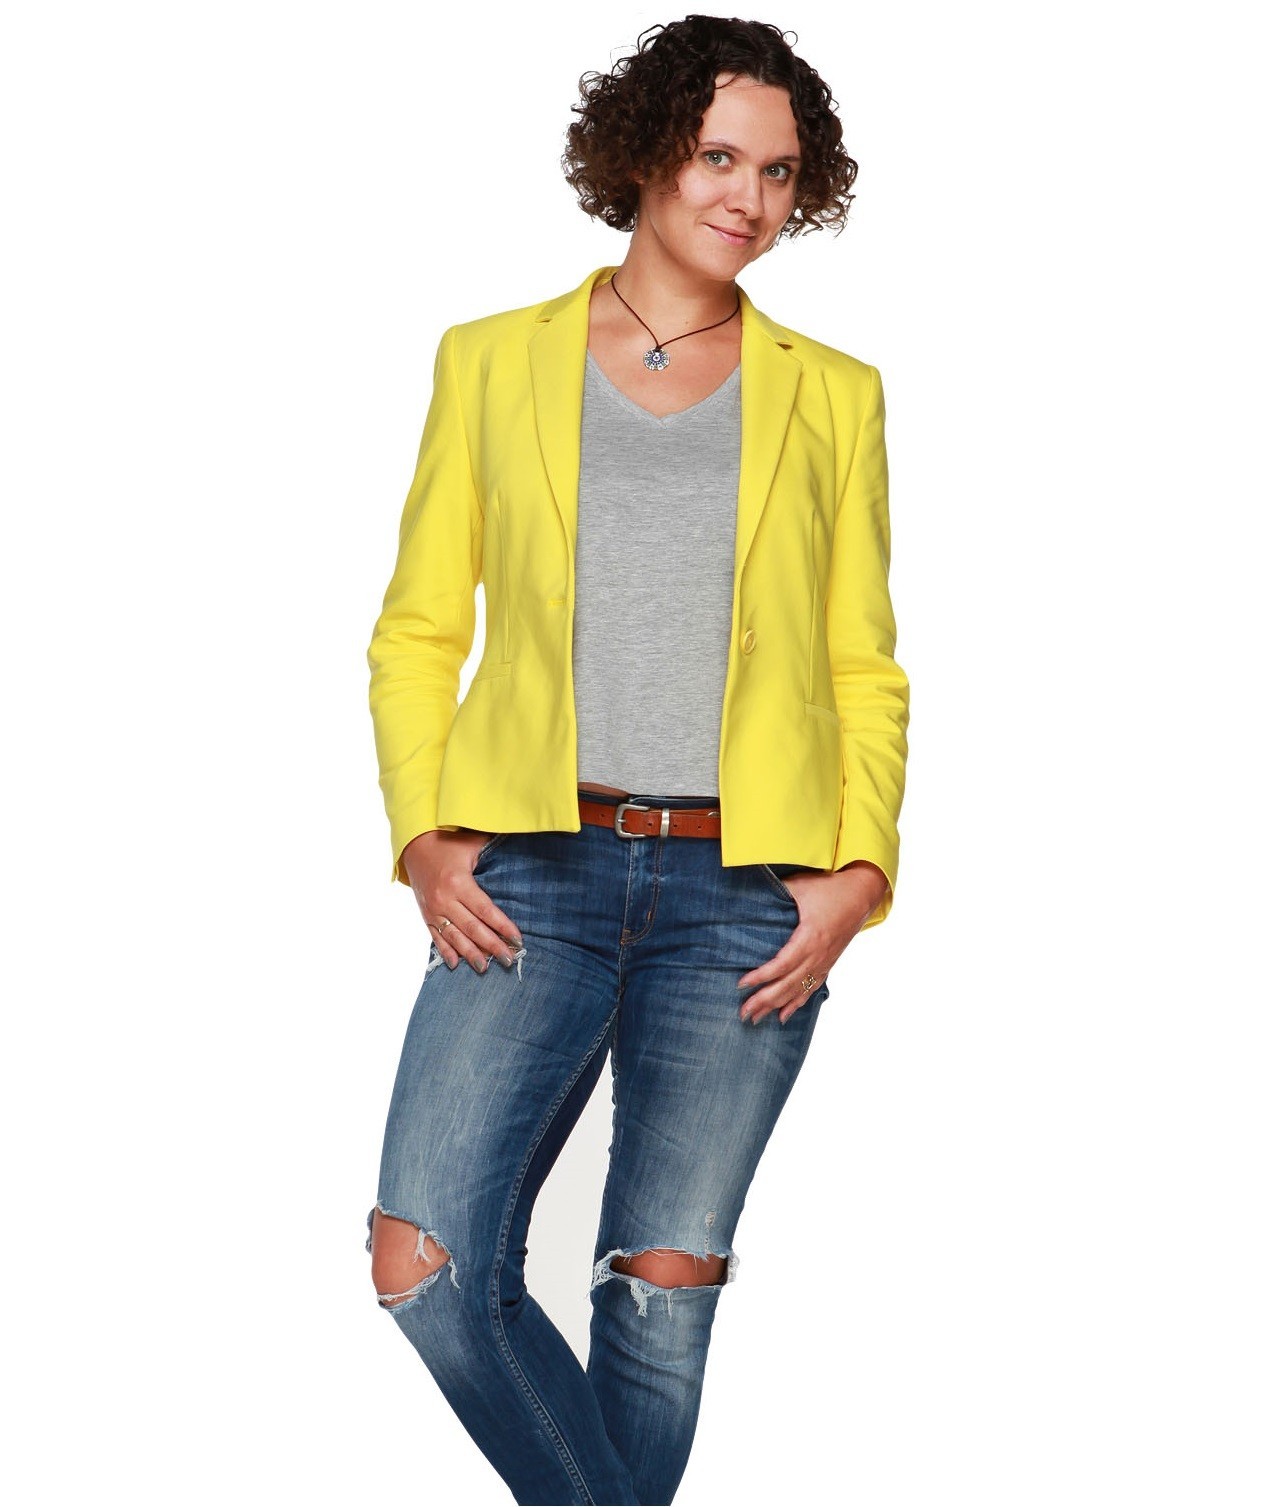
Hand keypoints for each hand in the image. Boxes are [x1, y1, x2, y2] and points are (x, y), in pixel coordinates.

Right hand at [401, 829, 524, 973]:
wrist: (413, 845)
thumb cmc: (447, 842)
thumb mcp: (471, 842)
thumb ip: (493, 848)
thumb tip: (522, 842)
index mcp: (458, 882)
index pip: (486, 910)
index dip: (502, 926)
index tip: (518, 939)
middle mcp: (444, 899)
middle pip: (473, 928)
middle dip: (492, 945)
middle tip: (508, 960)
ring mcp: (433, 909)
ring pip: (455, 937)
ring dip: (470, 954)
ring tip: (485, 968)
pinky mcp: (425, 914)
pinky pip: (436, 937)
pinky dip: (446, 952)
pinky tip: (456, 965)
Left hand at [737, 861, 887, 1024]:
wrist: (862, 894)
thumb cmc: (830, 888)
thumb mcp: (800, 886)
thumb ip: (776, 891)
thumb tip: (748, 893)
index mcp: (809, 937)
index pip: (781, 964)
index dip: (761, 976)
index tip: (742, 984)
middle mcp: (817, 955)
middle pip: (787, 984)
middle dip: (764, 1000)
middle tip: (743, 1013)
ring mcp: (824, 962)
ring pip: (798, 991)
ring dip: (776, 1006)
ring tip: (756, 1019)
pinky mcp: (828, 964)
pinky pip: (811, 989)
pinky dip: (796, 1004)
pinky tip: (783, 1016)